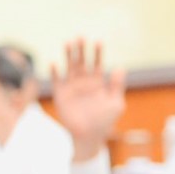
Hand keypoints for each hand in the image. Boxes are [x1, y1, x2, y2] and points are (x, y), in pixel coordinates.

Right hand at [51, 39, 125, 160]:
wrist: (88, 137)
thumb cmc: (104, 122)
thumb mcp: (116, 104)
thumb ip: (117, 86)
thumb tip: (120, 67)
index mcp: (97, 82)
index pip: (97, 62)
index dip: (97, 52)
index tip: (98, 41)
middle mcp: (84, 81)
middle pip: (82, 60)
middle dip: (81, 49)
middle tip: (80, 36)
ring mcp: (72, 87)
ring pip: (69, 66)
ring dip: (68, 54)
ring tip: (68, 42)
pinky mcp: (60, 95)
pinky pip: (56, 81)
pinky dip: (54, 72)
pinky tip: (54, 63)